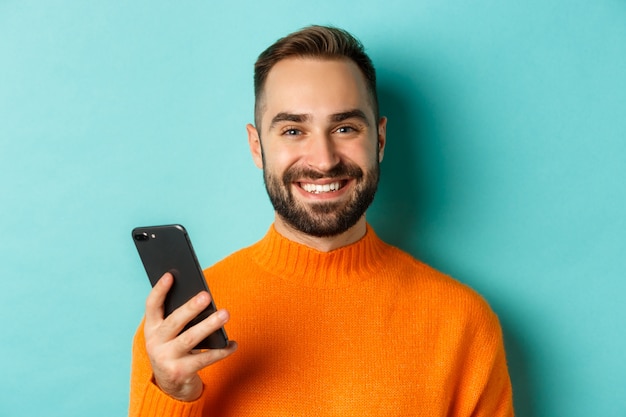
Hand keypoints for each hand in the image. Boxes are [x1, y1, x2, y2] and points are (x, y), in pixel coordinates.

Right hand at [143, 272, 237, 401]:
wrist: (170, 387)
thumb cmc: (175, 350)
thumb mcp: (170, 335)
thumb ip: (179, 319)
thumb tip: (203, 299)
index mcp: (151, 329)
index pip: (152, 306)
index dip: (159, 290)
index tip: (171, 275)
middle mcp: (155, 343)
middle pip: (174, 322)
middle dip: (190, 308)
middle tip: (206, 296)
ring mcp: (166, 359)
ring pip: (190, 339)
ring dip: (209, 326)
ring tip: (225, 314)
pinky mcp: (180, 372)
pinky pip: (205, 359)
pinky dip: (221, 351)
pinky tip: (232, 344)